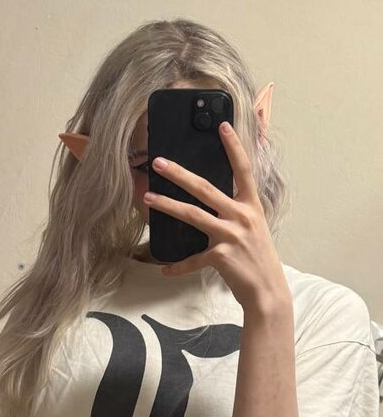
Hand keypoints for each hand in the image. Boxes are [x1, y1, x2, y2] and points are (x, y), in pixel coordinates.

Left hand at [143, 122, 289, 312]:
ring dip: (168, 205)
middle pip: (205, 188)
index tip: (222, 126)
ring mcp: (231, 235)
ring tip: (148, 198)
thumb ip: (236, 213)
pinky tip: (165, 270)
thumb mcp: (253, 229)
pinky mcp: (221, 256)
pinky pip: (192, 259)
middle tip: (159, 163)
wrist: (267, 291)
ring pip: (193, 215)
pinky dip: (178, 266)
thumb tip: (213, 204)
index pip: (243, 169)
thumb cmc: (257, 260)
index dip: (234, 147)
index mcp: (251, 206)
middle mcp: (242, 216)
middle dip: (180, 174)